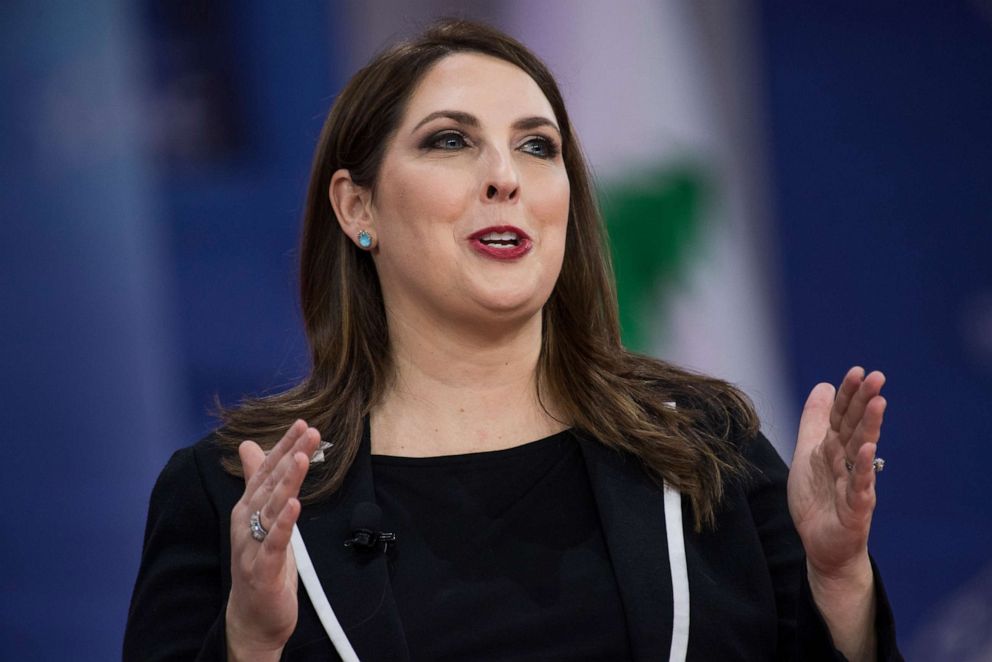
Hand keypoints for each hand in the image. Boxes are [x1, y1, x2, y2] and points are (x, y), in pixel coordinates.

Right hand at [226, 420, 318, 660]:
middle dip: (291, 455)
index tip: (304, 424)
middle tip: (311, 431)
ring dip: (287, 482)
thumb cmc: (260, 562)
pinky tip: (294, 505)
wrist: (253, 617)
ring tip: (301, 458)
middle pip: (271, 483)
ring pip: (271, 508)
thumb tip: (249, 445)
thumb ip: (257, 481)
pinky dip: (283, 523)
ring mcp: (252, 545)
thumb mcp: (261, 516)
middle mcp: (246, 522)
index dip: (285, 446)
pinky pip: (273, 543)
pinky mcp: (262, 569)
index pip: (268, 470)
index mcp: (249, 507)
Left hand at [788, 367, 885, 578]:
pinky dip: (863, 468)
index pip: (842, 415)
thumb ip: (814, 420)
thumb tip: (824, 384)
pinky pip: (860, 485)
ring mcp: (854, 483)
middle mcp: (847, 461)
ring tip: (877, 403)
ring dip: (869, 427)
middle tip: (877, 377)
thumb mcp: (808, 452)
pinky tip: (868, 450)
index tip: (856, 370)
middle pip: (856, 427)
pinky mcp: (855, 508)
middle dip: (865, 402)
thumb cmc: (818, 497)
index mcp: (834, 447)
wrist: (822, 544)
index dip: (848, 394)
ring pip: (862, 451)